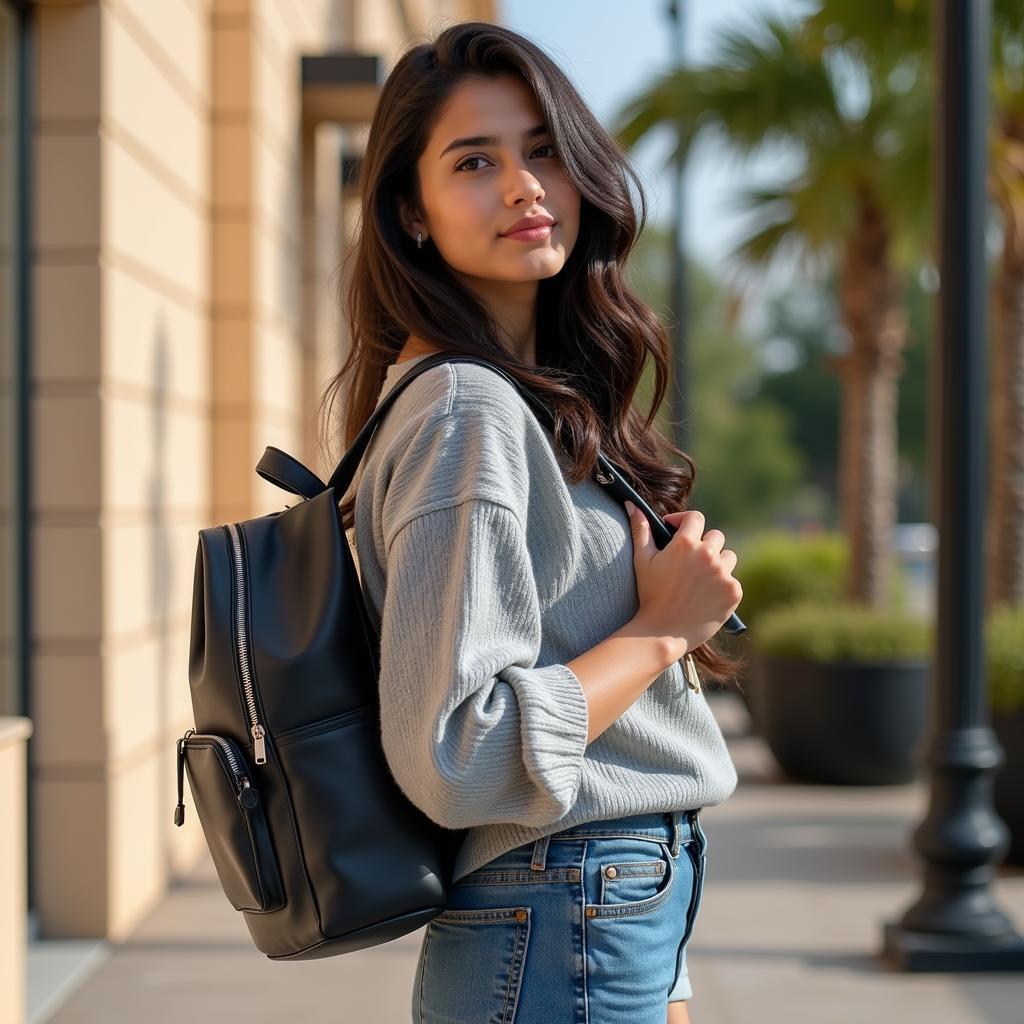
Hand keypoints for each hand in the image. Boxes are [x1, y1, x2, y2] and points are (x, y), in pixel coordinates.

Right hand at [625, 502, 741, 656]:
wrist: (663, 632)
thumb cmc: (649, 594)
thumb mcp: (642, 560)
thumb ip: (640, 529)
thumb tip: (632, 504)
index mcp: (686, 543)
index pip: (695, 518)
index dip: (685, 522)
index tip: (676, 530)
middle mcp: (708, 555)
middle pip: (715, 536)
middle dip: (703, 544)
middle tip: (689, 561)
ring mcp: (723, 574)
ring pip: (728, 556)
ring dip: (717, 562)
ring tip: (700, 577)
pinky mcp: (734, 592)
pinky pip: (732, 579)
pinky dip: (722, 584)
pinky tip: (706, 594)